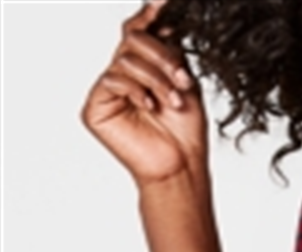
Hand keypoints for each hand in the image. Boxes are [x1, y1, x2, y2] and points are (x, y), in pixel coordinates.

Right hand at [80, 0, 207, 185]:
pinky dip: (137, 90)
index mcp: (145, 67)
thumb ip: (172, 49)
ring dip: (157, 80)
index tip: (166, 1)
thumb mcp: (184, 82)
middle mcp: (124, 75)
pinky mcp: (96, 106)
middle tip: (182, 79)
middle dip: (162, 57)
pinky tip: (151, 107)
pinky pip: (113, 79)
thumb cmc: (186, 132)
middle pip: (133, 40)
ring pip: (126, 59)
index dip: (151, 14)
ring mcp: (108, 90)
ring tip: (174, 102)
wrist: (182, 166)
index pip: (141, 32)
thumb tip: (166, 14)